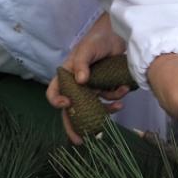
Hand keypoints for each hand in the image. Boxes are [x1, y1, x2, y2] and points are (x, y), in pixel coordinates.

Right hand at [46, 13, 129, 143]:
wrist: (118, 35)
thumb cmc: (96, 40)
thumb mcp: (87, 49)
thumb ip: (82, 63)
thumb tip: (81, 81)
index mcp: (67, 76)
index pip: (54, 92)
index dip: (57, 101)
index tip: (67, 104)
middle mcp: (77, 85)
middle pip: (72, 109)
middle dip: (76, 126)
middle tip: (80, 141)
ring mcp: (91, 88)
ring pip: (93, 108)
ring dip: (105, 110)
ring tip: (117, 106)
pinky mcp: (105, 88)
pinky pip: (108, 101)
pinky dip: (116, 100)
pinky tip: (123, 95)